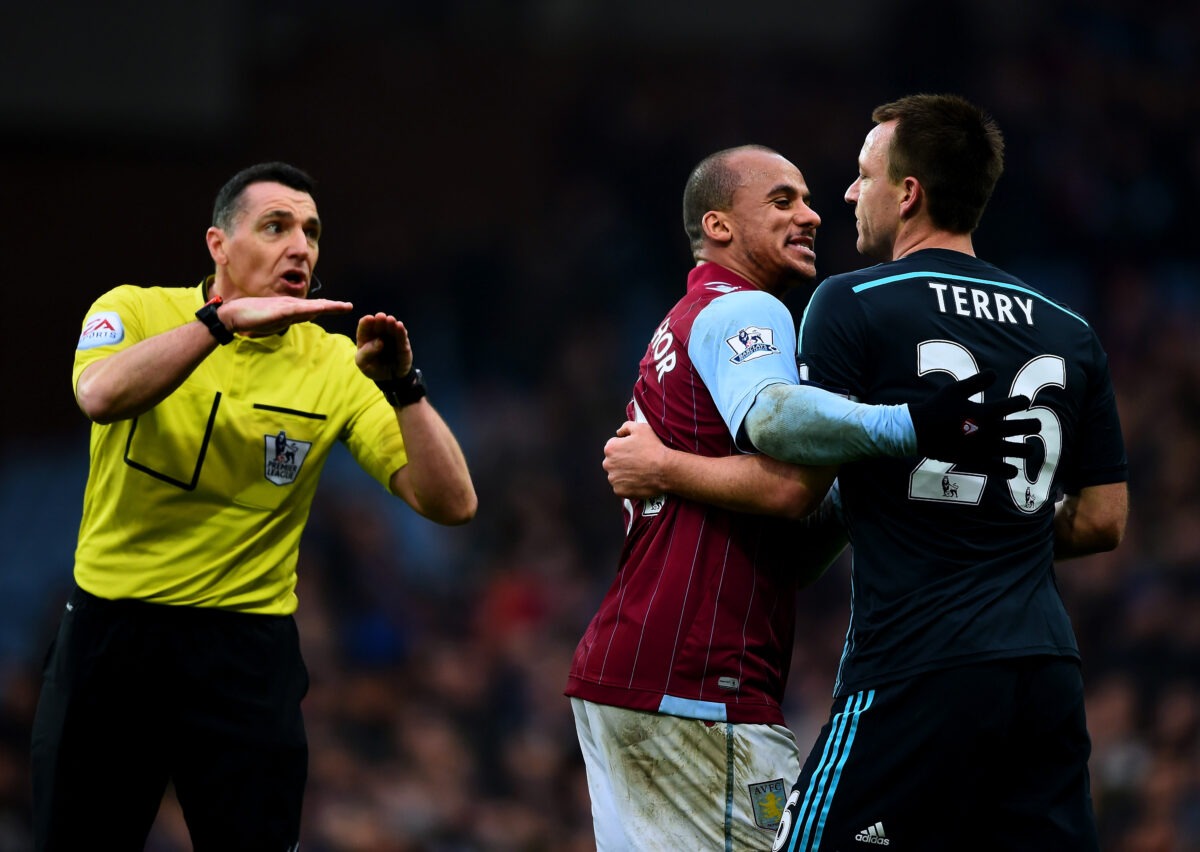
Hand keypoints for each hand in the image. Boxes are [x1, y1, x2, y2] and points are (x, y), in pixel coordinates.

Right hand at [219, 296, 352, 335]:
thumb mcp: (273, 320)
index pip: (313, 309)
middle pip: (315, 306)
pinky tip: (318, 310)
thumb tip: (298, 318)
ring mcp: (283, 308)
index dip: (328, 308)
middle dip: (332, 306)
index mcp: (289, 310)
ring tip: (340, 307)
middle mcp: (289, 307)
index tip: (343, 308)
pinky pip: (295, 311)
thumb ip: (285, 318)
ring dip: (325, 307)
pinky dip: (308, 309)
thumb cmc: (250, 316)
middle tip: (349, 306)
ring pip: (309, 307)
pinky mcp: (276, 312)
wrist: (231, 315)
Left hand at [355, 313, 413, 380]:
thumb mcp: (363, 363)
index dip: (366, 322)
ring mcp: (392, 339)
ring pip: (392, 329)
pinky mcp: (403, 346)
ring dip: (391, 324)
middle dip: (380, 320)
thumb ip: (366, 353)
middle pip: (379, 325)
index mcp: (366, 337)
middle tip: (381, 316)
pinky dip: (401, 332)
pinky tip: (400, 326)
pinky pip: (402, 338)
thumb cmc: (373, 368)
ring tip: (390, 320)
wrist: (389, 378)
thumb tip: (379, 341)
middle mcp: (379, 335)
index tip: (369, 319)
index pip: (365, 327)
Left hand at [603, 421, 668, 498]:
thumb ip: (626, 427)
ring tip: (639, 471)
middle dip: (623, 461)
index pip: (613, 446)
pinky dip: (628, 485)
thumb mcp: (641, 428)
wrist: (665, 469)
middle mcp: (608, 464)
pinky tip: (639, 480)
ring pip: (616, 475)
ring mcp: (613, 479)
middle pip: (613, 461)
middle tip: (638, 461)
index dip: (625, 447)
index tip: (634, 450)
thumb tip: (619, 432)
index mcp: (611, 448)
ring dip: (625, 473)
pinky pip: (621, 487)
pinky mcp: (620, 491)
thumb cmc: (654, 449)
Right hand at [908, 370, 1040, 478]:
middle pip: (1025, 427)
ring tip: (1029, 449)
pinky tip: (1013, 470)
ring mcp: (986, 447)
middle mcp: (992, 430)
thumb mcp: (955, 389)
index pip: (1017, 403)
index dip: (1022, 401)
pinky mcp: (977, 461)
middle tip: (1035, 424)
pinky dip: (1008, 471)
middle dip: (1033, 424)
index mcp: (987, 411)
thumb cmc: (937, 408)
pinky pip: (999, 469)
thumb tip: (994, 373)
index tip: (1022, 402)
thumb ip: (976, 381)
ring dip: (1027, 449)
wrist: (919, 431)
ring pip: (1018, 450)